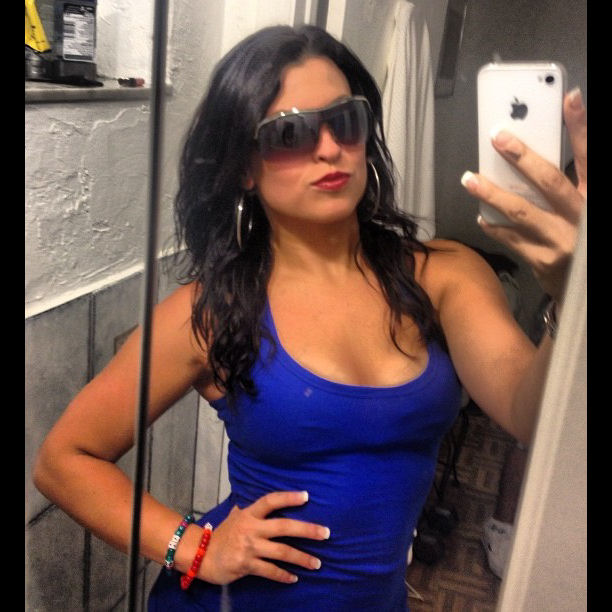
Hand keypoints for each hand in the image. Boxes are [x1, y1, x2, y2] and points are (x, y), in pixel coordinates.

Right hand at [197, 491, 329, 584]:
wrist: (200, 555)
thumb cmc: (222, 534)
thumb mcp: (234, 516)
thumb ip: (249, 510)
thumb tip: (261, 503)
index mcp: (249, 514)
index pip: (271, 501)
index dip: (288, 497)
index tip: (307, 496)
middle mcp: (251, 528)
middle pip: (284, 526)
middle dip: (307, 530)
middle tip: (326, 533)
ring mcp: (249, 547)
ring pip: (281, 552)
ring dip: (301, 558)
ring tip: (317, 563)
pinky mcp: (246, 565)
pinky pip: (269, 571)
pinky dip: (283, 575)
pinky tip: (295, 578)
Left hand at [461, 88, 586, 300]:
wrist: (586, 288)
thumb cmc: (581, 240)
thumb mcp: (583, 209)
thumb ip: (569, 186)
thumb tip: (532, 161)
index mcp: (592, 198)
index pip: (588, 157)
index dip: (580, 127)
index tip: (569, 97)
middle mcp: (581, 217)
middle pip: (550, 181)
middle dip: (522, 157)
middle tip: (497, 137)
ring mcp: (561, 240)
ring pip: (521, 212)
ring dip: (492, 193)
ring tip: (469, 178)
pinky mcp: (542, 261)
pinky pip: (510, 239)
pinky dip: (494, 227)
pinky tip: (481, 218)